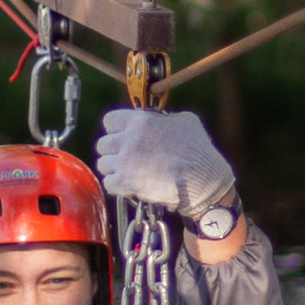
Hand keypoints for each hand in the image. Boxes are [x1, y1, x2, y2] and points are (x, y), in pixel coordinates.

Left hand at [94, 107, 235, 220]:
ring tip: (127, 172)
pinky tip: (130, 185)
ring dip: (113, 169)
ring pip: (102, 164)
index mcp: (140, 121)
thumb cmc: (198, 150)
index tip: (122, 135)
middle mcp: (128, 139)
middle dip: (113, 151)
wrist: (202, 179)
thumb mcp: (186, 121)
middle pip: (102, 144)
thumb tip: (161, 119)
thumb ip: (166, 118)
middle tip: (125, 157)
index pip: (109, 121)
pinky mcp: (125, 183)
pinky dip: (117, 186)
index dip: (115, 129)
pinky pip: (108, 183)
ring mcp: (124, 162)